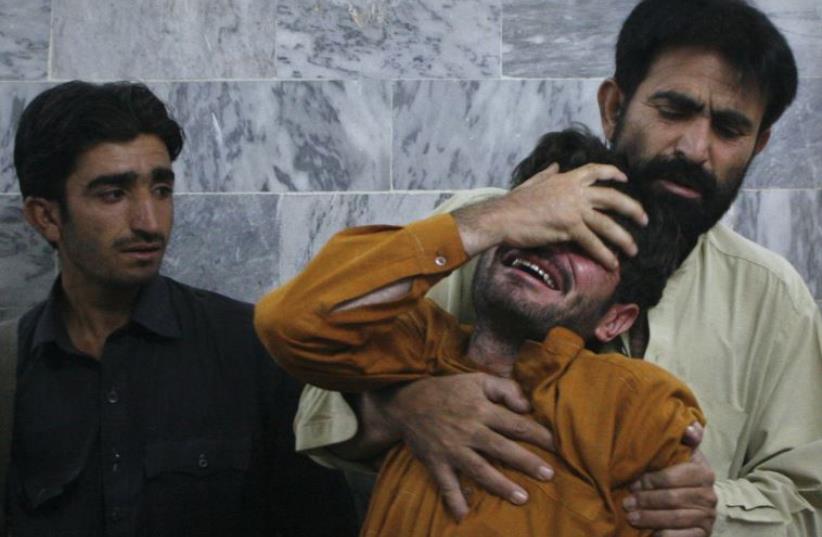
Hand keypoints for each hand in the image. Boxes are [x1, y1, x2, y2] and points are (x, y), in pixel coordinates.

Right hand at [372, 373, 555, 519]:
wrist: (407, 403)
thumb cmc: (448, 391)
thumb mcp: (476, 380)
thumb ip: (505, 389)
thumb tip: (526, 406)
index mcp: (481, 409)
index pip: (514, 424)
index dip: (537, 434)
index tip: (557, 446)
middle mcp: (469, 430)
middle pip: (502, 448)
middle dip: (526, 462)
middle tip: (549, 475)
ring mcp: (452, 449)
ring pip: (479, 469)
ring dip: (501, 485)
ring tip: (522, 498)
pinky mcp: (436, 462)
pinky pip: (446, 484)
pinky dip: (454, 500)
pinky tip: (464, 515)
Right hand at [453, 162, 647, 268]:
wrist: (502, 216)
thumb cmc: (513, 202)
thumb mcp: (533, 182)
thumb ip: (547, 174)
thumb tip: (555, 167)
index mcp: (566, 179)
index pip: (596, 171)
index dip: (613, 174)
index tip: (625, 181)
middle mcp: (575, 192)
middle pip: (612, 198)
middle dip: (632, 209)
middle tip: (644, 219)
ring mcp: (574, 210)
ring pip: (607, 224)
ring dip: (624, 238)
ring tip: (633, 249)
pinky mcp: (569, 228)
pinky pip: (592, 242)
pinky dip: (604, 254)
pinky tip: (612, 263)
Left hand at [623, 428, 716, 536]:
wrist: (700, 502)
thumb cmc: (683, 473)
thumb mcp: (685, 453)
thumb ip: (686, 437)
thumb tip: (691, 430)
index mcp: (703, 472)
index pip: (672, 477)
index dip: (650, 481)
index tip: (631, 484)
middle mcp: (709, 495)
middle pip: (672, 498)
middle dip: (646, 500)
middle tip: (626, 502)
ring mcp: (707, 516)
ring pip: (675, 518)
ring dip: (650, 518)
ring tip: (631, 516)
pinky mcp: (703, 534)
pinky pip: (683, 536)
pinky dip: (665, 534)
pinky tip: (650, 533)